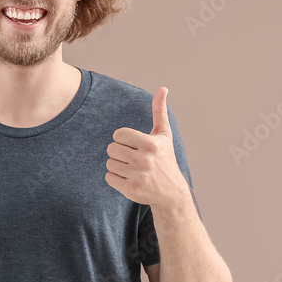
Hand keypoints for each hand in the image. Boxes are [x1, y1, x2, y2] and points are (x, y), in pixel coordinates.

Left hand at [105, 87, 190, 208]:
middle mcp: (145, 160)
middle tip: (131, 157)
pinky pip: (108, 178)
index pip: (118, 134)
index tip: (132, 144)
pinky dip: (115, 178)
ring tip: (132, 168)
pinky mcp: (131, 190)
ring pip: (109, 163)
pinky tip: (129, 178)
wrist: (172, 192)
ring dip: (117, 165)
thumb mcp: (164, 135)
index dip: (122, 139)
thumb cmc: (165, 159)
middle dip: (118, 152)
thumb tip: (162, 88)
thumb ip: (159, 111)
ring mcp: (138, 176)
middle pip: (111, 149)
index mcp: (151, 144)